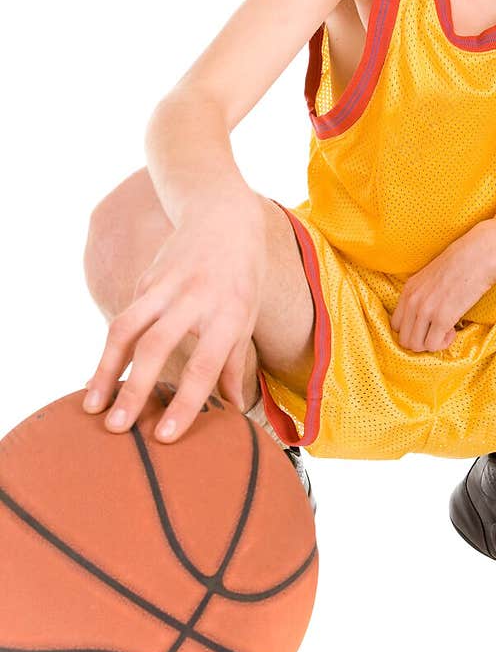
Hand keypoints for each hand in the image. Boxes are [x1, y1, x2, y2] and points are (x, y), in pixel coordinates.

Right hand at [82, 190, 267, 442]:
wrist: (222, 215)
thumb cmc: (243, 275)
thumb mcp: (249, 316)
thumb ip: (236, 362)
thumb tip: (234, 407)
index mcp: (228, 313)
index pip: (204, 365)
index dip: (184, 402)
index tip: (165, 436)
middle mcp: (194, 299)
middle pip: (156, 347)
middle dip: (134, 390)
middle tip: (117, 429)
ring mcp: (165, 286)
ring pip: (126, 328)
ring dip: (105, 369)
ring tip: (91, 406)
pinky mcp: (145, 280)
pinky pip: (125, 317)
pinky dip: (110, 350)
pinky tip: (101, 378)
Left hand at [389, 222, 495, 352]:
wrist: (479, 254)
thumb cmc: (461, 263)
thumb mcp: (430, 276)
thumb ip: (422, 294)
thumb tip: (425, 315)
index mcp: (408, 290)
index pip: (395, 324)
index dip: (412, 330)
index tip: (428, 326)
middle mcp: (412, 301)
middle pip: (404, 339)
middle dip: (421, 341)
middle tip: (438, 332)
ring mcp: (426, 310)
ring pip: (416, 346)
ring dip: (432, 343)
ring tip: (446, 331)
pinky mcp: (443, 318)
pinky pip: (434, 345)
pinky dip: (444, 343)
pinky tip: (454, 330)